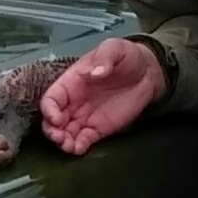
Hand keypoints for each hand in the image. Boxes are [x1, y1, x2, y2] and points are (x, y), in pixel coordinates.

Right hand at [40, 38, 168, 154]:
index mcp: (72, 82)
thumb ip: (104, 57)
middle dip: (52, 130)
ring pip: (65, 133)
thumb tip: (95, 72)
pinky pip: (83, 140)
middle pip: (53, 120)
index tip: (56, 118)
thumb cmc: (127, 57)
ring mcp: (85, 117)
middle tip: (59, 137)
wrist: (148, 73)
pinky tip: (79, 149)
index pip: (52, 98)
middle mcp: (74, 101)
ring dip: (63, 142)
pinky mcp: (98, 128)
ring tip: (69, 146)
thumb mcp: (115, 48)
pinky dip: (78, 147)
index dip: (49, 109)